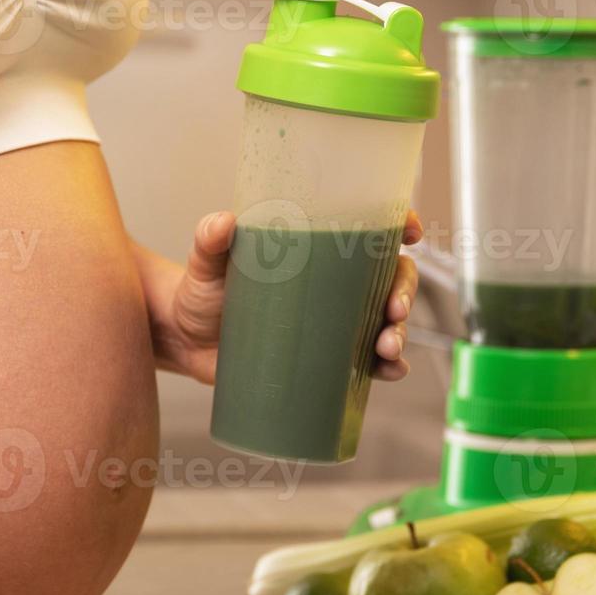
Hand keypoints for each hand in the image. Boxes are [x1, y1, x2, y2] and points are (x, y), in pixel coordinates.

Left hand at [137, 209, 423, 384]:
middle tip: (393, 312)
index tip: (411, 231)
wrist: (184, 341)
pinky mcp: (323, 357)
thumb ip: (210, 242)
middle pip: (388, 277)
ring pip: (385, 321)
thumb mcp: (205, 265)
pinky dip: (387, 367)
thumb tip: (222, 223)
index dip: (399, 225)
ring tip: (386, 349)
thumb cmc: (199, 292)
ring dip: (399, 334)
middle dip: (404, 293)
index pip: (368, 228)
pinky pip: (367, 361)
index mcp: (313, 248)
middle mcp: (331, 283)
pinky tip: (390, 372)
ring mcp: (331, 321)